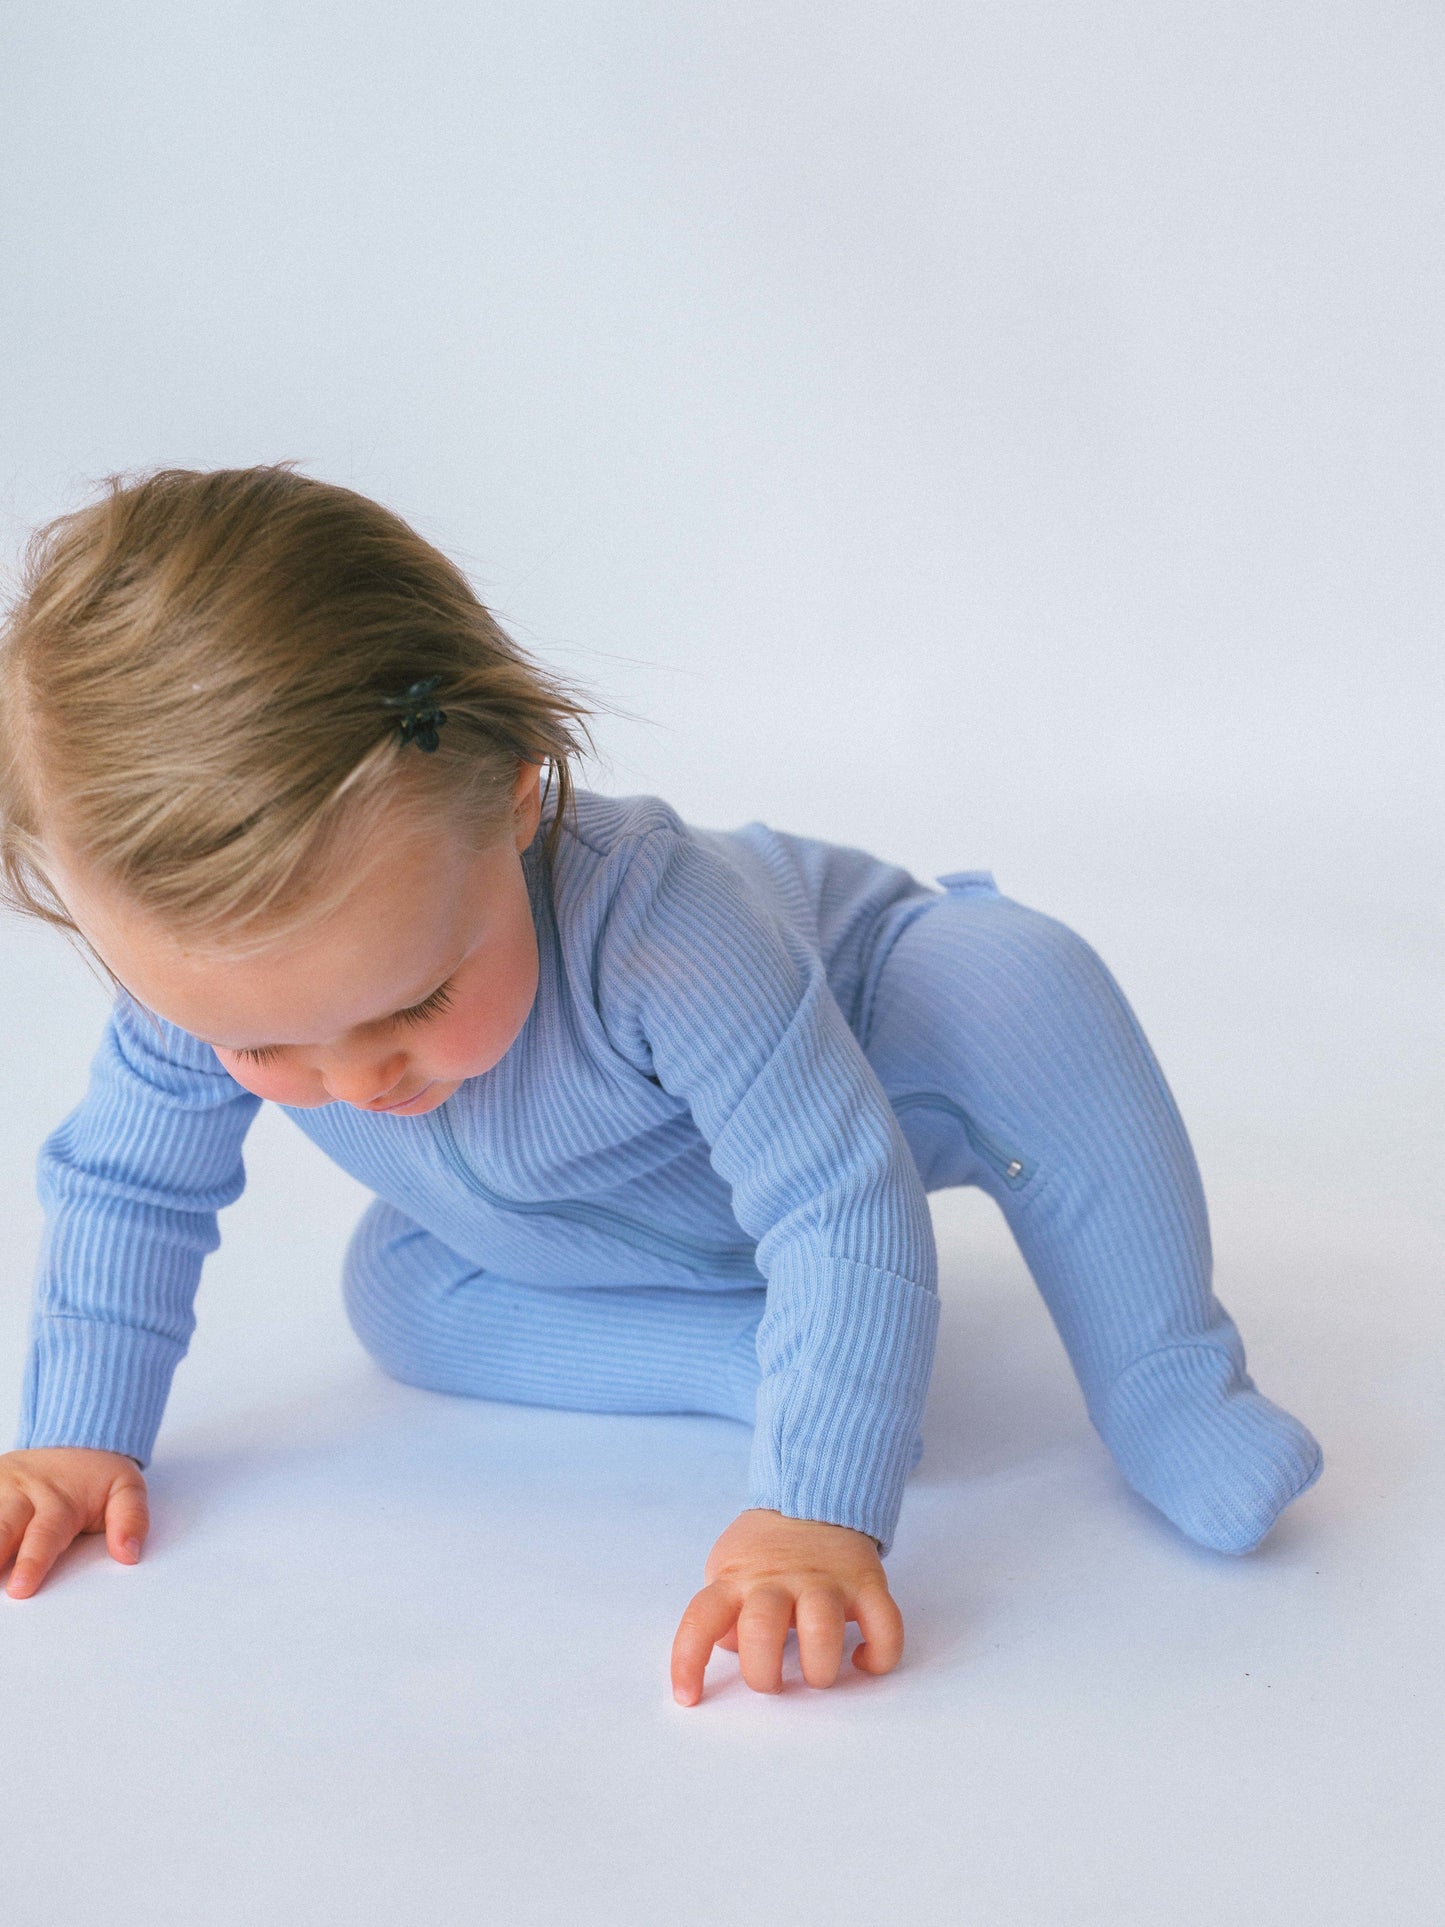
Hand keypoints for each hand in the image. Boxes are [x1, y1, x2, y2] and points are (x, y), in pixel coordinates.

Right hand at [0, 1448, 148, 1598]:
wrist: (74, 1435)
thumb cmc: (96, 1474)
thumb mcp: (126, 1488)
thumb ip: (131, 1519)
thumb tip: (129, 1552)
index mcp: (58, 1500)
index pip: (44, 1535)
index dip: (31, 1561)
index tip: (21, 1588)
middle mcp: (21, 1494)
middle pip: (0, 1528)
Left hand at [670, 1507, 903, 1704]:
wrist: (814, 1496)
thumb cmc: (765, 1549)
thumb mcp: (728, 1568)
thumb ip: (723, 1610)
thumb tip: (734, 1650)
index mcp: (738, 1579)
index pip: (701, 1619)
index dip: (688, 1661)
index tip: (688, 1698)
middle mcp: (779, 1580)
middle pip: (761, 1632)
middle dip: (764, 1675)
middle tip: (772, 1681)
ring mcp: (825, 1581)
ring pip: (821, 1632)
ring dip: (819, 1670)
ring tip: (818, 1673)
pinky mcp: (867, 1584)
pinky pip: (885, 1627)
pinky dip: (879, 1656)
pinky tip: (863, 1661)